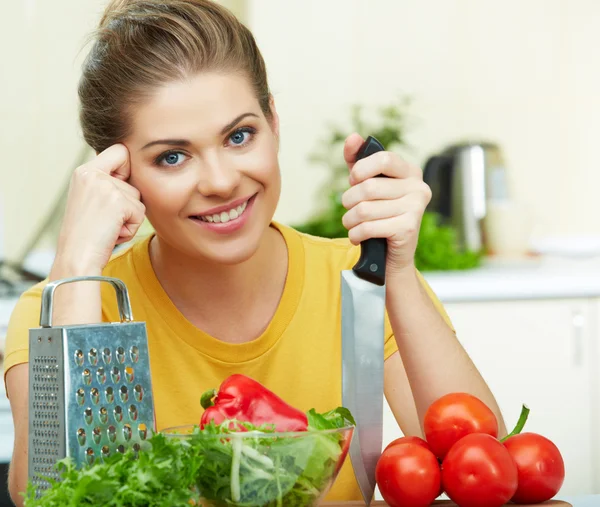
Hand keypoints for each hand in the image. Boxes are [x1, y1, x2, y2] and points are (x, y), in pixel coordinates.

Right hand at [54, 144, 145, 273]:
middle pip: (134, 182)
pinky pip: (140, 213)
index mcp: (84, 171)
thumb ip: (109, 185)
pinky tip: (112, 233)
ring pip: (139, 199)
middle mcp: (92, 173)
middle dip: (128, 205)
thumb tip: (134, 177)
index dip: (127, 169)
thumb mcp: (92, 202)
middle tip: (105, 220)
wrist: (76, 259)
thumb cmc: (87, 236)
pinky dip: (130, 228)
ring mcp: (105, 186)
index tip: (117, 191)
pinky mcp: (117, 201)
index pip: (120, 151)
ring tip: (107, 227)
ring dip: (129, 218)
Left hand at [341, 133, 431, 274]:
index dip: (361, 169)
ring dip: (350, 220)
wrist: (392, 255)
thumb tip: (352, 137)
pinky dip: (356, 234)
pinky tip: (357, 237)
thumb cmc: (379, 215)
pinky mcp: (408, 228)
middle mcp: (419, 187)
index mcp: (410, 172)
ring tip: (351, 224)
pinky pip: (369, 227)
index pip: (383, 158)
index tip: (353, 180)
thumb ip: (357, 161)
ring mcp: (416, 208)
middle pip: (369, 187)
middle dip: (349, 199)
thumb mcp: (366, 185)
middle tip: (348, 208)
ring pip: (365, 209)